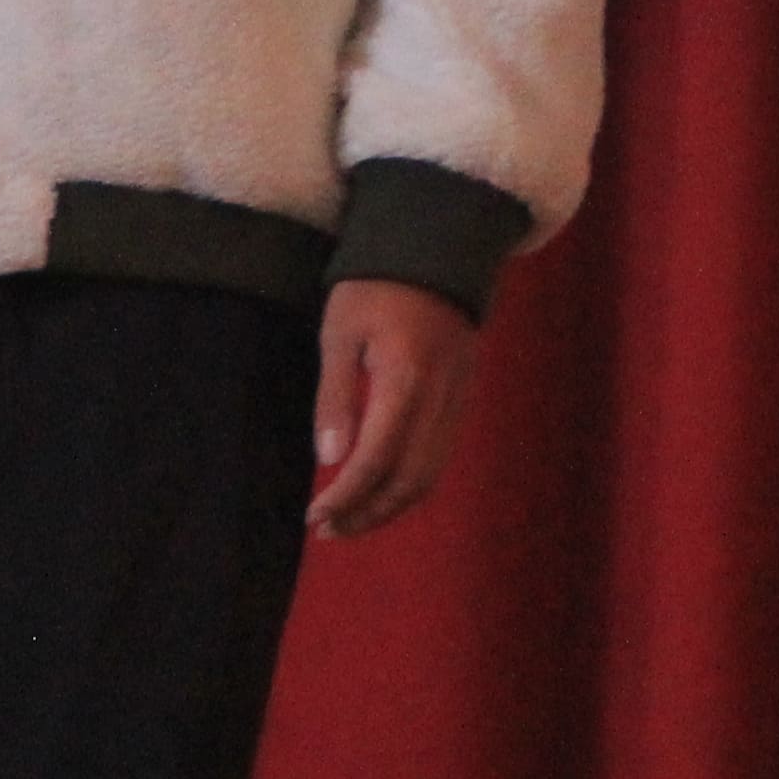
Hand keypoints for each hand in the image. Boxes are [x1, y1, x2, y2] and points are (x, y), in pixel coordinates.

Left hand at [310, 279, 477, 536]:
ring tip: (349, 518)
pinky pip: (439, 455)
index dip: (346, 497)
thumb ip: (337, 397)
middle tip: (328, 529)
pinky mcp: (463, 397)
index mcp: (406, 379)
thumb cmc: (375, 284)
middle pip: (410, 481)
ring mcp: (458, 399)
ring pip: (430, 474)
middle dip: (368, 513)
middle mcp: (440, 398)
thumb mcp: (340, 331)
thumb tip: (330, 460)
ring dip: (389, 505)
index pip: (376, 460)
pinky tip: (378, 487)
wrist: (436, 248)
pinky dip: (409, 482)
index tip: (315, 517)